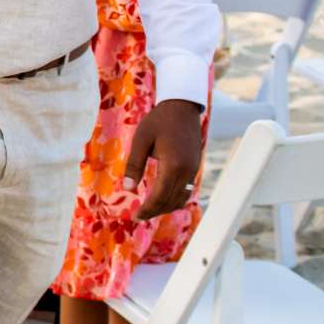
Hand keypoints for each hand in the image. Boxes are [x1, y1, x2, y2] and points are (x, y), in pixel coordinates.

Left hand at [125, 99, 203, 218]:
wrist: (182, 106)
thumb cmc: (158, 121)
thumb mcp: (141, 140)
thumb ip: (134, 165)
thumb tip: (128, 189)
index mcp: (173, 165)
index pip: (159, 196)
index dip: (147, 209)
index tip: (135, 217)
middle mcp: (186, 171)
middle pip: (171, 201)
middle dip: (154, 211)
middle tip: (139, 217)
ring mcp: (193, 169)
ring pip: (181, 198)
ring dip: (165, 207)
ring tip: (149, 210)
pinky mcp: (195, 166)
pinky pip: (186, 190)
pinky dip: (174, 198)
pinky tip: (162, 198)